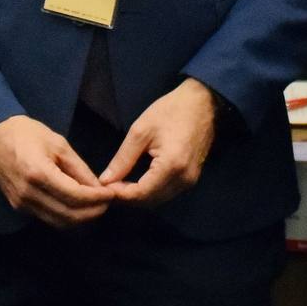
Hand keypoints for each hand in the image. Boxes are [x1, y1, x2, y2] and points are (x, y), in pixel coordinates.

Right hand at [0, 115, 112, 227]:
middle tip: (108, 203)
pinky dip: (66, 216)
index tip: (112, 194)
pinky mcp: (19, 208)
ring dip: (81, 218)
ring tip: (96, 206)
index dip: (97, 199)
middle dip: (93, 212)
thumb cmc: (27, 133)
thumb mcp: (58, 144)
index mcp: (39, 173)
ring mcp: (22, 204)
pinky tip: (77, 206)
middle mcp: (29, 194)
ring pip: (59, 222)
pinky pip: (48, 218)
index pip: (75, 196)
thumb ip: (79, 168)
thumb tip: (99, 188)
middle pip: (69, 215)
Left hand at [98, 78, 217, 206]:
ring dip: (138, 196)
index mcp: (172, 166)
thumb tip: (105, 180)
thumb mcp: (141, 131)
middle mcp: (184, 180)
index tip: (104, 187)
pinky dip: (150, 192)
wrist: (202, 104)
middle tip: (108, 187)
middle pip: (150, 201)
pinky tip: (136, 182)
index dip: (120, 194)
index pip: (141, 193)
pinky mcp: (192, 179)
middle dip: (127, 198)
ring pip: (159, 200)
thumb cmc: (170, 111)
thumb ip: (123, 159)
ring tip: (119, 185)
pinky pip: (167, 193)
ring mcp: (190, 181)